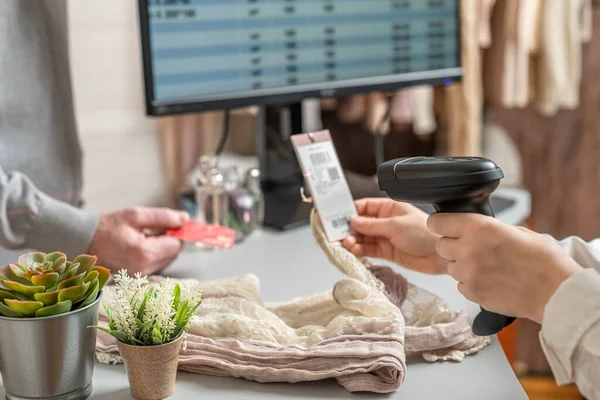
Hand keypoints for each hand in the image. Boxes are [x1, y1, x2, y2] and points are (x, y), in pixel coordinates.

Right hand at [88, 207, 188, 275]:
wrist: (84, 241)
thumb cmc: (107, 227)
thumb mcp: (136, 215)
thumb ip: (164, 217)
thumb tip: (185, 219)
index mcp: (145, 253)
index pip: (177, 244)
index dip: (176, 232)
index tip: (170, 224)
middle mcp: (144, 268)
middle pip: (173, 254)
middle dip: (168, 240)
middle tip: (153, 230)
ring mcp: (140, 276)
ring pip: (165, 260)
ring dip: (161, 248)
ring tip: (143, 238)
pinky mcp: (136, 278)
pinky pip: (155, 265)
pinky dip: (152, 255)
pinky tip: (139, 247)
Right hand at [343, 198, 443, 273]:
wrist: (442, 255)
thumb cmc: (424, 233)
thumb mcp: (396, 225)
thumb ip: (372, 225)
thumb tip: (353, 221)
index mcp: (389, 208)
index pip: (364, 206)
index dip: (349, 211)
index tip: (335, 217)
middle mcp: (385, 221)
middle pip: (360, 223)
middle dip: (348, 228)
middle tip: (337, 234)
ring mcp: (386, 237)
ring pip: (363, 238)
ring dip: (353, 241)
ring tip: (347, 244)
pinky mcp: (387, 252)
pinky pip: (369, 250)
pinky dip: (360, 250)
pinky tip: (354, 250)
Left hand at [428, 213, 582, 322]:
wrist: (555, 292)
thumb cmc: (543, 260)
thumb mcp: (517, 231)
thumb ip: (489, 229)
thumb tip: (474, 228)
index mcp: (479, 228)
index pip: (437, 222)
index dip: (440, 224)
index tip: (443, 226)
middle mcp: (469, 249)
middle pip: (440, 245)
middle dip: (452, 246)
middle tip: (471, 248)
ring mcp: (468, 274)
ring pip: (450, 267)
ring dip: (462, 266)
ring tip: (486, 267)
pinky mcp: (472, 293)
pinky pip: (460, 285)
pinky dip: (470, 283)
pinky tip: (490, 281)